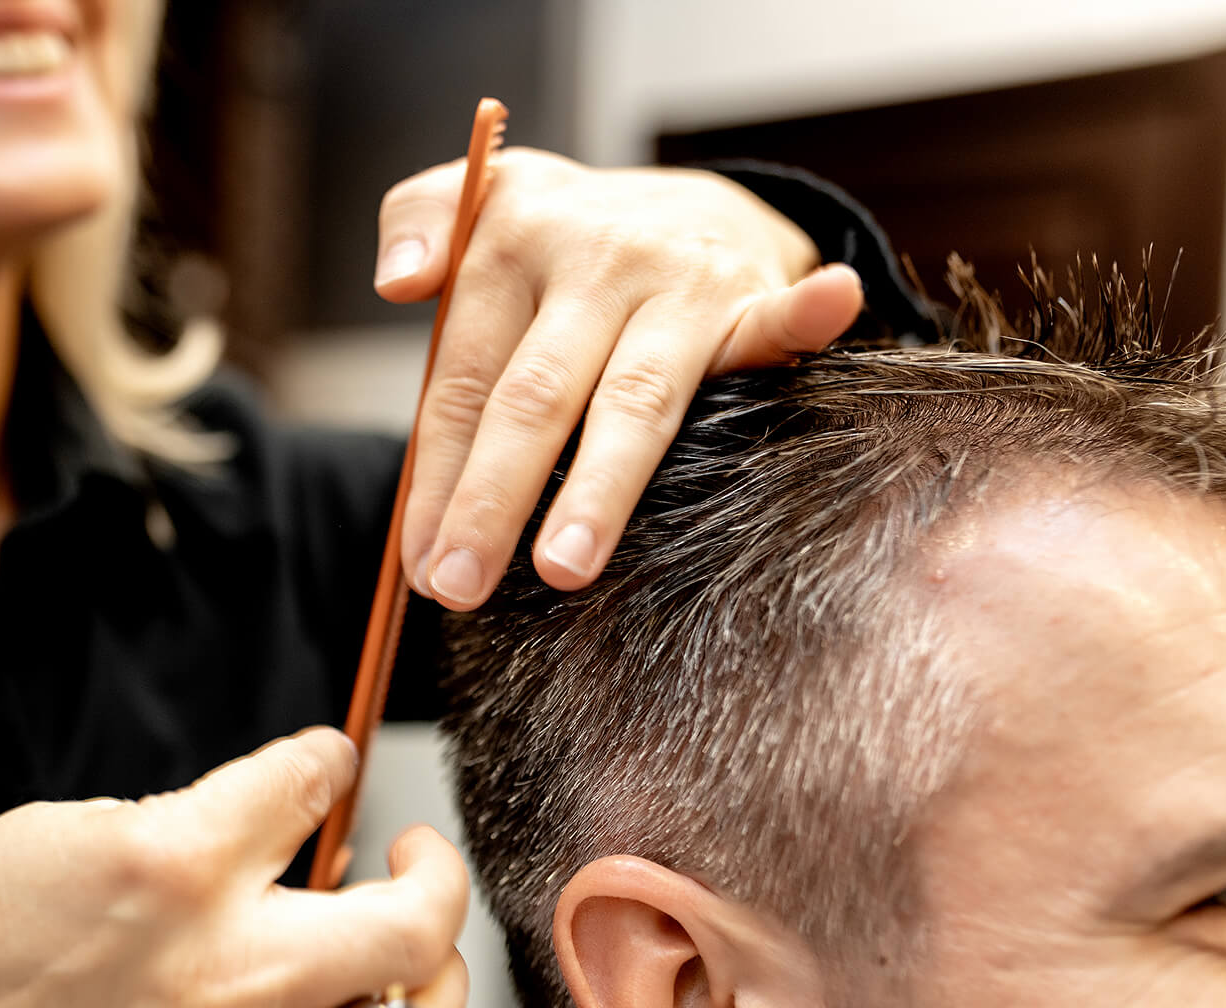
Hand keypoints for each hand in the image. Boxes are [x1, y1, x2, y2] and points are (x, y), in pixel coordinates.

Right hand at [0, 729, 470, 1007]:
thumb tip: (279, 817)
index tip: (326, 762)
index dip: (326, 760)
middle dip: (436, 873)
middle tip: (415, 853)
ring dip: (434, 986)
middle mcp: (220, 972)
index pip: (307, 784)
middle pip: (409, 927)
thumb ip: (191, 822)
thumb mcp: (68, 829)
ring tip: (408, 953)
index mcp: (172, 867)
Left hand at [374, 150, 864, 607]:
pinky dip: (805, 314)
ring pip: (634, 398)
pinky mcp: (751, 297)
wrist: (685, 202)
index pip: (465, 381)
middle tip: (461, 586)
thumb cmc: (562, 241)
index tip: (419, 563)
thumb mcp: (480, 204)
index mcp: (513, 242)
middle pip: (534, 397)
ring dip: (600, 485)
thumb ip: (414, 222)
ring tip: (564, 568)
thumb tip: (395, 279)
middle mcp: (595, 259)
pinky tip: (830, 305)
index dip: (437, 477)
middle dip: (493, 500)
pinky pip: (777, 316)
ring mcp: (678, 282)